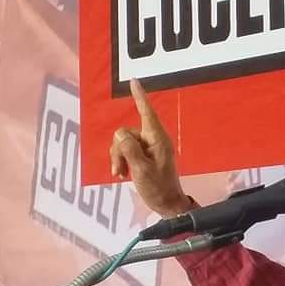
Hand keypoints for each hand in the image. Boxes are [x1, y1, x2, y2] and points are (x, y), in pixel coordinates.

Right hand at [109, 78, 193, 217]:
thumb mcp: (141, 170)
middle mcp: (153, 139)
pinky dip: (121, 161)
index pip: (147, 112)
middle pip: (125, 132)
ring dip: (118, 158)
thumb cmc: (158, 188)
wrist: (166, 204)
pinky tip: (123, 174)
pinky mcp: (143, 155)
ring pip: (122, 142)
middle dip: (118, 150)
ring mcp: (148, 147)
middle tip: (119, 171)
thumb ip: (129, 150)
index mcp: (157, 139)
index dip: (139, 96)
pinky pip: (125, 150)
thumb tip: (120, 134)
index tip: (134, 81)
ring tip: (122, 174)